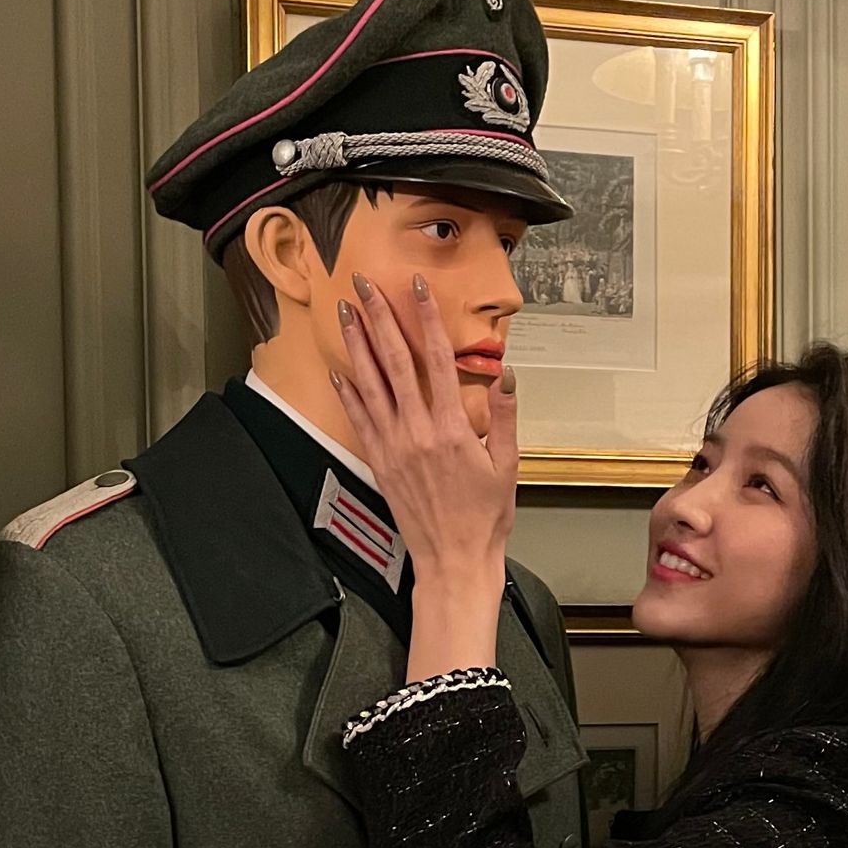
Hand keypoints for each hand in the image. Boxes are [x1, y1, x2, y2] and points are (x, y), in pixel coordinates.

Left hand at [331, 273, 518, 600]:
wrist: (454, 560)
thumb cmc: (484, 518)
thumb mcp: (508, 465)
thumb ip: (505, 417)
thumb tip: (505, 377)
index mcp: (453, 429)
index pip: (436, 360)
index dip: (426, 319)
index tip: (417, 289)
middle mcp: (418, 433)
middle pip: (394, 363)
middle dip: (380, 320)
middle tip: (366, 286)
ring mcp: (394, 447)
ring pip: (370, 385)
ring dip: (357, 346)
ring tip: (346, 314)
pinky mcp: (380, 463)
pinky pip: (360, 419)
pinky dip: (349, 392)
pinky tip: (340, 369)